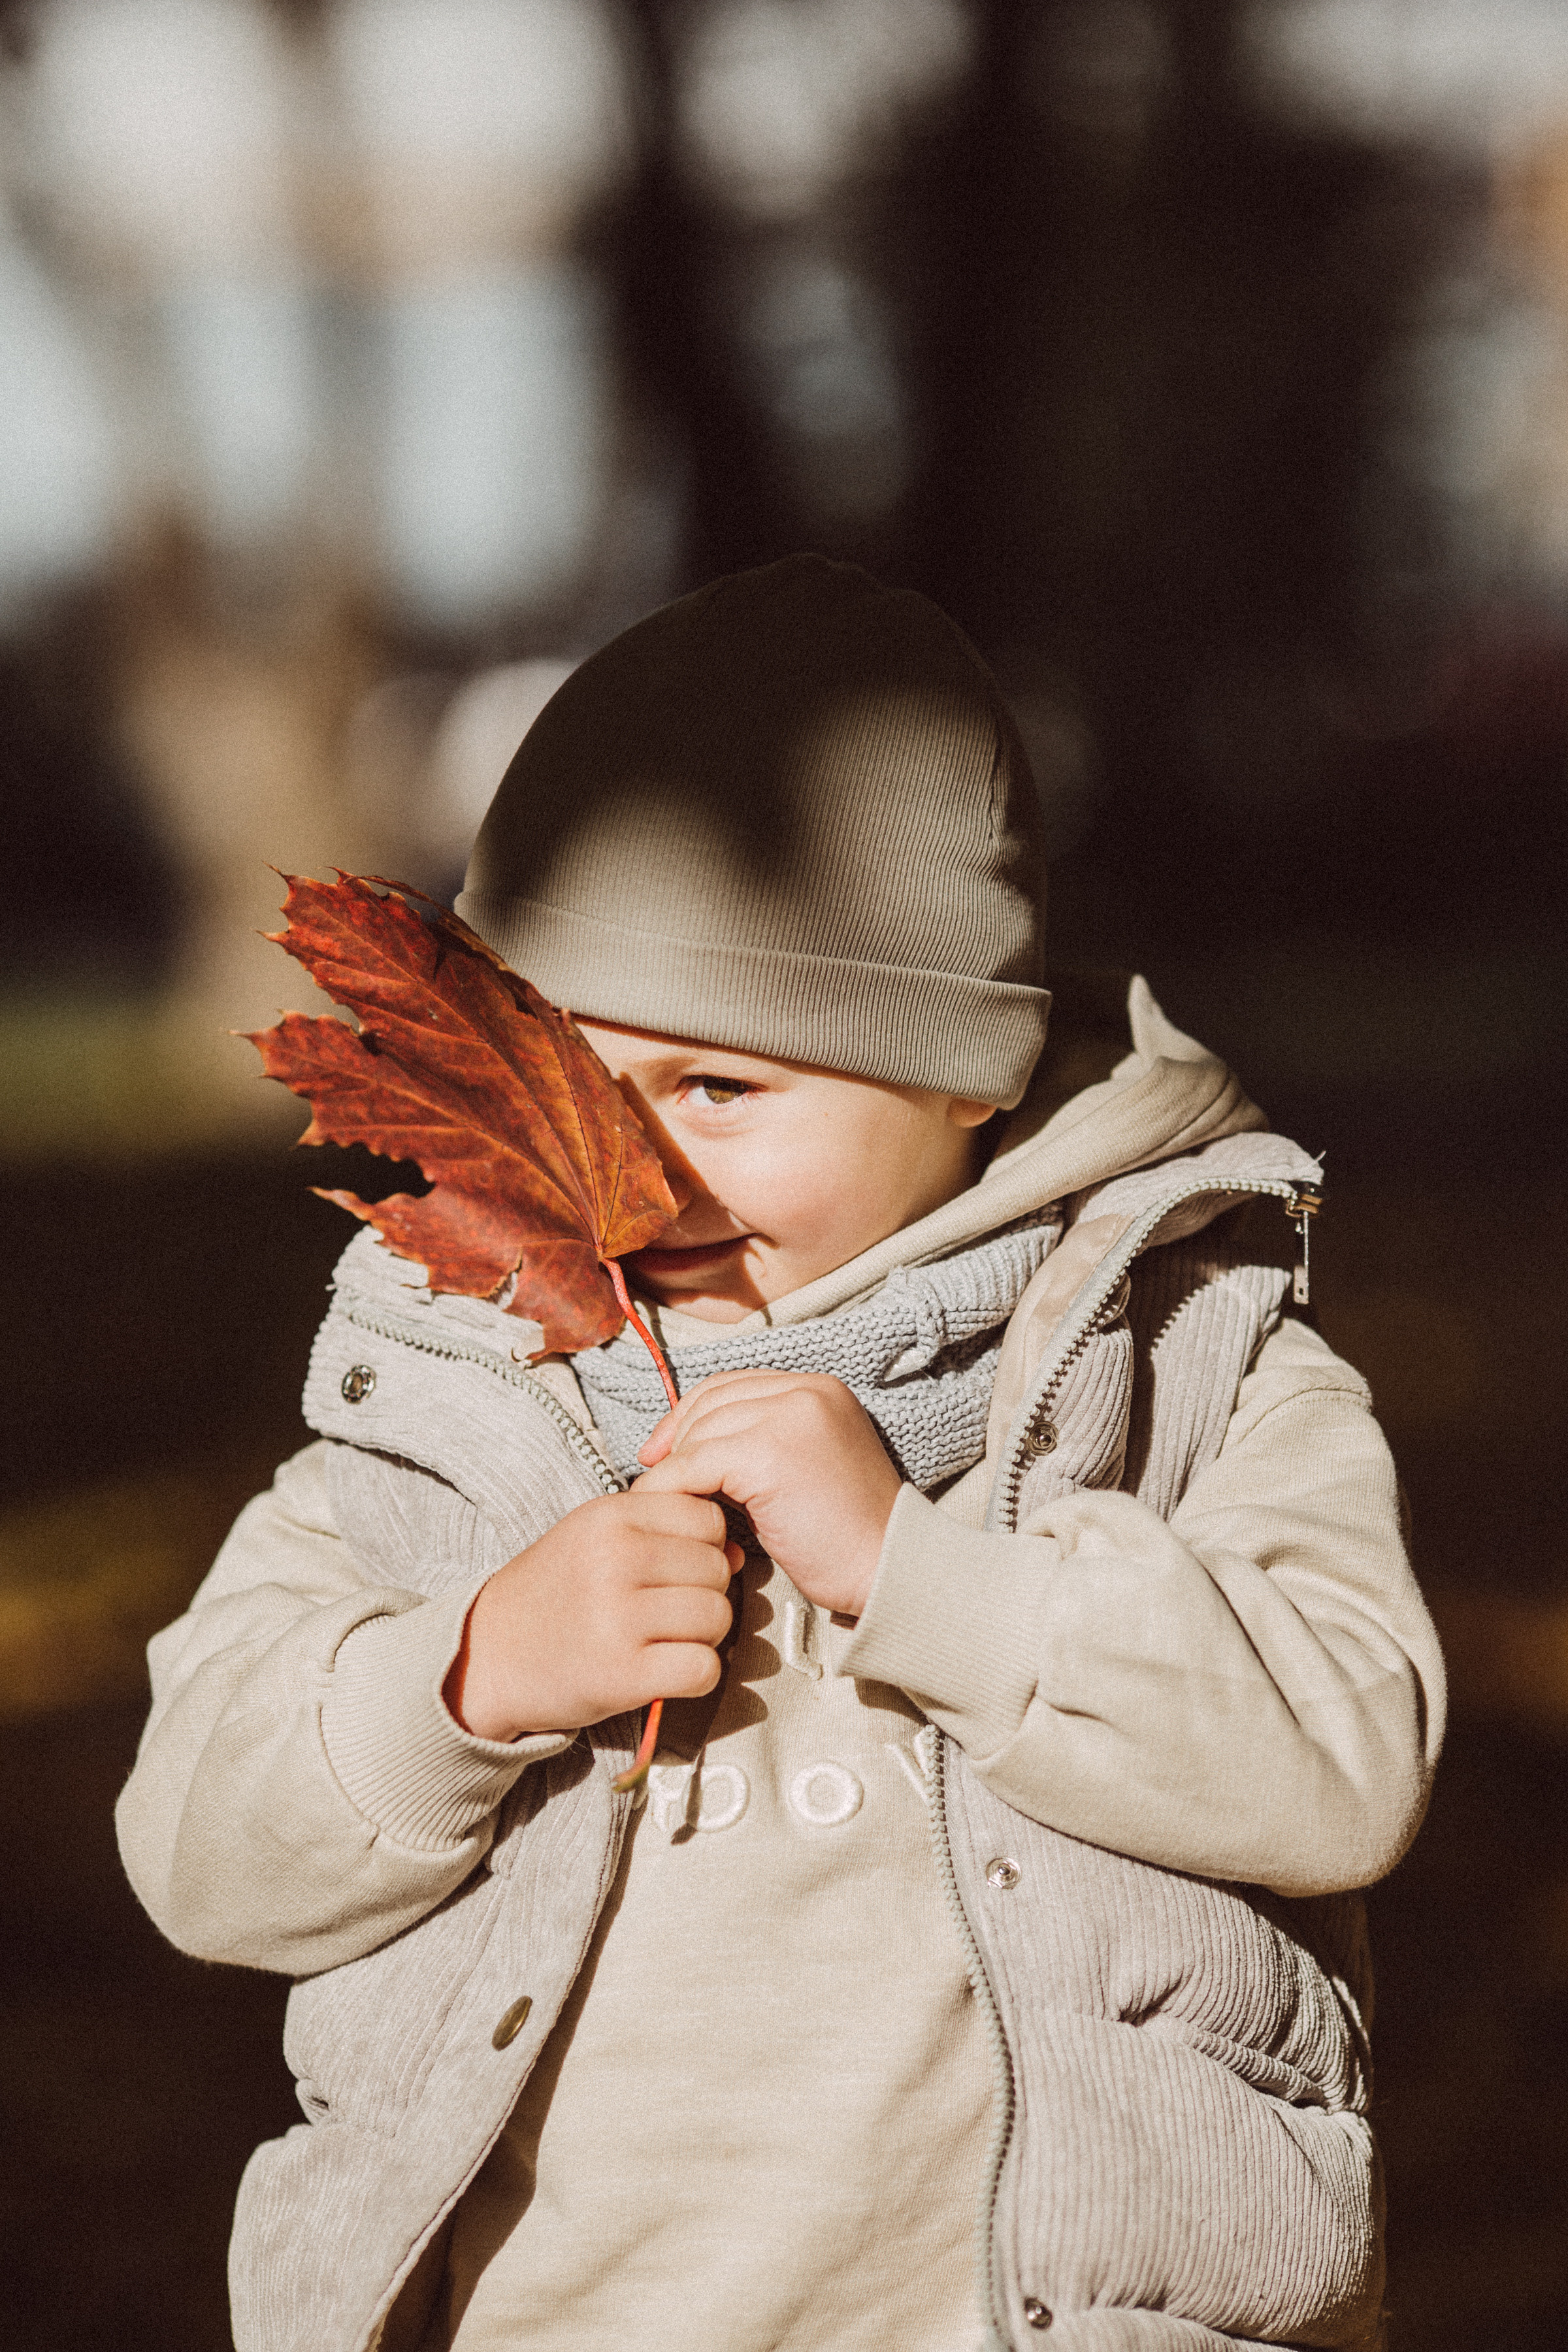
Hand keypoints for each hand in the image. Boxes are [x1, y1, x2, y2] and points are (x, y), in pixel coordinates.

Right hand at [444, 1491, 741, 1742]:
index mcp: (610, 1516)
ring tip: (664, 1640)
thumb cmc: (553, 1593)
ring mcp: (619, 1617)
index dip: (705, 1547)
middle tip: (668, 1612)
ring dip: (704, 1636)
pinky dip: (695, 1675)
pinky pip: (704, 1669)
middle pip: (718, 1568)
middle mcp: (616, 1559)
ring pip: (718, 1617)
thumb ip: (662, 1532)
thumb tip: (739, 1552)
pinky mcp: (623, 1674)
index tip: (676, 1569)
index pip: (707, 1518)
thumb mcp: (594, 1536)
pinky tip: (664, 1671)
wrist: (487, 1657)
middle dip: (705, 1593)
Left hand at [635, 1371, 902, 1617]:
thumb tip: (682, 1445)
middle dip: (676, 1439)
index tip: (661, 1451)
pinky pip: (696, 1464)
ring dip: (675, 1469)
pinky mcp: (770, 1453)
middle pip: (711, 1401)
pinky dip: (673, 1488)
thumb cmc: (844, 1535)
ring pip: (699, 1431)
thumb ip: (757, 1441)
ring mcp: (791, 1416)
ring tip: (670, 1504)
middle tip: (657, 1478)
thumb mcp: (801, 1467)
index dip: (688, 1415)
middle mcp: (807, 1390)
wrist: (888, 1569)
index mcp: (819, 1389)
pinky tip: (670, 1514)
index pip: (732, 1385)